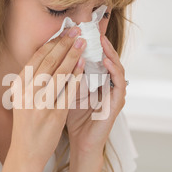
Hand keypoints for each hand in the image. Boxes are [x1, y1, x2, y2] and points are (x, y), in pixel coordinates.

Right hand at [9, 28, 85, 168]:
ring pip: (59, 73)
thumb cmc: (27, 125)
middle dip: (64, 44)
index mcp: (18, 86)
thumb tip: (46, 58)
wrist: (26, 152)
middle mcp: (27, 93)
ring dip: (73, 55)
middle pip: (48, 62)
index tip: (64, 32)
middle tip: (77, 32)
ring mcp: (40, 104)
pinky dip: (76, 76)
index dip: (52, 43)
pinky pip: (68, 90)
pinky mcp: (54, 114)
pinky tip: (84, 66)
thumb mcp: (23, 99)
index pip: (36, 58)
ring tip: (83, 44)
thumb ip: (31, 81)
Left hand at [66, 34, 126, 154]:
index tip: (79, 31)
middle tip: (91, 29)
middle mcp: (107, 84)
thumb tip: (53, 56)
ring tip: (100, 41)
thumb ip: (65, 76)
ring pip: (116, 67)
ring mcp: (114, 93)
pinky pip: (119, 82)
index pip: (94, 57)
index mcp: (95, 81)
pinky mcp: (117, 102)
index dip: (88, 44)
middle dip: (100, 44)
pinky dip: (113, 70)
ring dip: (109, 52)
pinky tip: (104, 61)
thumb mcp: (66, 92)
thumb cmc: (74, 119)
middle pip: (106, 58)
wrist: (81, 142)